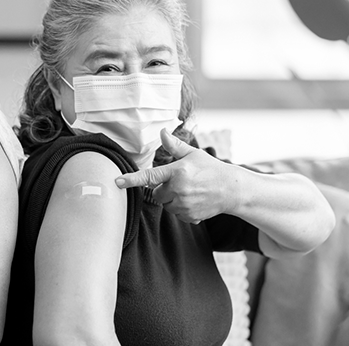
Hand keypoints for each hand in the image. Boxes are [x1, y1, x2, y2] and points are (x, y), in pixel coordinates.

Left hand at [115, 128, 239, 223]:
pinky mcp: (190, 216)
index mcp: (177, 171)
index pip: (149, 177)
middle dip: (164, 189)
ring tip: (190, 191)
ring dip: (173, 200)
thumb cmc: (211, 169)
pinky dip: (183, 209)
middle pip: (157, 194)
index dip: (131, 179)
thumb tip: (162, 132)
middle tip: (181, 183)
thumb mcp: (193, 154)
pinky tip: (195, 200)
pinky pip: (177, 214)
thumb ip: (174, 146)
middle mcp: (179, 189)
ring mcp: (184, 204)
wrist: (232, 189)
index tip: (117, 182)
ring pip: (167, 205)